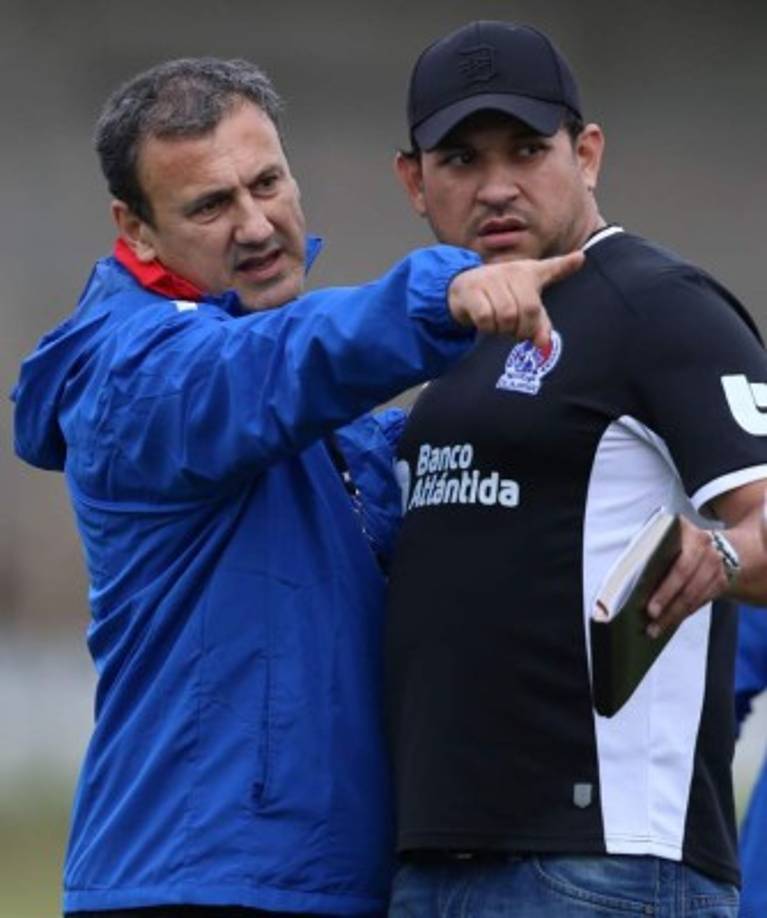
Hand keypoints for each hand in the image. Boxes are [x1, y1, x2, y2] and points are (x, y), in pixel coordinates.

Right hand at [447, 250, 584, 349]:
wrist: (462, 289)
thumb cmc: (499, 297)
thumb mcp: (522, 306)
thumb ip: (539, 323)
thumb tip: (544, 344)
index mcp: (528, 274)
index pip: (550, 269)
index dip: (565, 265)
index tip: (580, 257)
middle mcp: (511, 272)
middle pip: (529, 308)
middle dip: (523, 329)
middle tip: (515, 332)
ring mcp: (490, 279)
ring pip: (507, 315)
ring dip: (504, 330)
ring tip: (500, 326)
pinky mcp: (472, 290)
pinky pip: (486, 318)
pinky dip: (488, 328)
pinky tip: (486, 324)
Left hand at [645, 516, 728, 637]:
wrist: (713, 545)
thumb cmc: (675, 542)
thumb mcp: (663, 536)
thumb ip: (649, 549)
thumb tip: (627, 575)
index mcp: (685, 531)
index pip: (677, 564)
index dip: (664, 588)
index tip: (649, 607)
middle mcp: (704, 546)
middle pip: (685, 582)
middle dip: (667, 603)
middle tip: (651, 619)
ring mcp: (716, 565)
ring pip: (693, 596)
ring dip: (673, 615)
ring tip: (654, 629)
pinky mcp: (721, 582)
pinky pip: (700, 602)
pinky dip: (683, 614)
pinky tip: (668, 623)